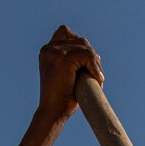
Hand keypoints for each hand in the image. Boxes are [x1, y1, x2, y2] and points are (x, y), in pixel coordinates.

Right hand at [9, 26, 103, 145]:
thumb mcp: (69, 76)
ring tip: (97, 79)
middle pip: (79, 40)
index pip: (66, 33)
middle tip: (95, 74)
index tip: (86, 65)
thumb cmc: (62, 98)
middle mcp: (48, 49)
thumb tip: (96, 55)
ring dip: (95, 63)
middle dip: (91, 56)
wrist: (53, 112)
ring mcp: (54, 52)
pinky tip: (97, 79)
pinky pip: (87, 55)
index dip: (80, 46)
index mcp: (47, 51)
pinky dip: (95, 67)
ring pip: (85, 47)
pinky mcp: (63, 59)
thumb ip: (76, 62)